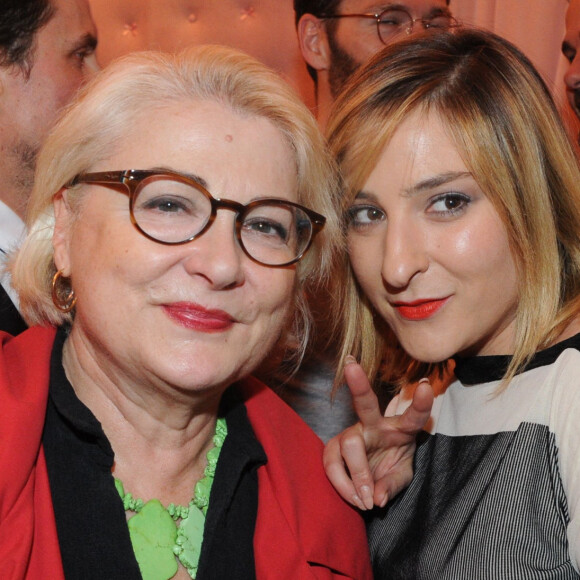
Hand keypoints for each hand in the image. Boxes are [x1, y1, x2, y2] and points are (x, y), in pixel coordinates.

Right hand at [323, 358, 432, 509]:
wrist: (371, 481)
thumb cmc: (389, 471)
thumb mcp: (400, 478)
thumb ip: (391, 486)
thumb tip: (376, 497)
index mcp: (398, 429)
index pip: (412, 416)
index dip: (420, 403)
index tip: (425, 385)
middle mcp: (373, 425)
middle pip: (364, 403)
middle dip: (358, 384)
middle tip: (351, 365)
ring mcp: (350, 434)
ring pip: (349, 445)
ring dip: (358, 475)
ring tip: (367, 501)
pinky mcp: (333, 448)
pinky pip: (332, 464)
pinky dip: (344, 487)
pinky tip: (356, 499)